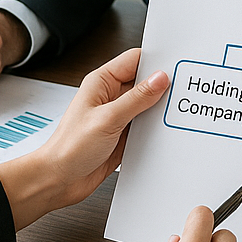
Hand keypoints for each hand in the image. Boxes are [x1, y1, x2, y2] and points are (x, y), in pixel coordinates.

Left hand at [0, 48, 169, 229]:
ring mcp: (118, 116)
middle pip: (145, 82)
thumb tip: (160, 79)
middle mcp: (111, 96)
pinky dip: (156, 128)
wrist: (58, 181)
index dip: (156, 61)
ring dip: (160, 110)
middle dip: (163, 86)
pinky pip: (146, 125)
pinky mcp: (124, 134)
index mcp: (102, 82)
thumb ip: (137, 98)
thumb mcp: (108, 119)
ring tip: (177, 112)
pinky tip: (167, 131)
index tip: (177, 66)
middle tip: (183, 91)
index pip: (135, 60)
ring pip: (148, 105)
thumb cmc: (69, 148)